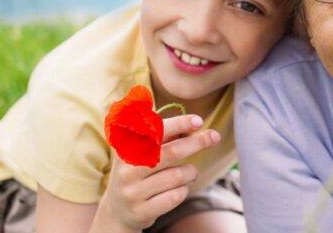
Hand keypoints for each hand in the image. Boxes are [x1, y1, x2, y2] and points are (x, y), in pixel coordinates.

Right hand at [93, 114, 219, 232]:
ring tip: (190, 172)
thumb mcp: (142, 151)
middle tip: (214, 137)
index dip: (178, 124)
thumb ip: (163, 136)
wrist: (118, 211)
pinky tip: (179, 189)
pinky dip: (184, 190)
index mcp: (126, 148)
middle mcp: (127, 169)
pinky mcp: (141, 211)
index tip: (198, 121)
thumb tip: (193, 124)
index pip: (154, 131)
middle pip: (171, 152)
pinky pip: (176, 196)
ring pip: (178, 176)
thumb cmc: (139, 172)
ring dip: (191, 171)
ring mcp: (132, 192)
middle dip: (197, 142)